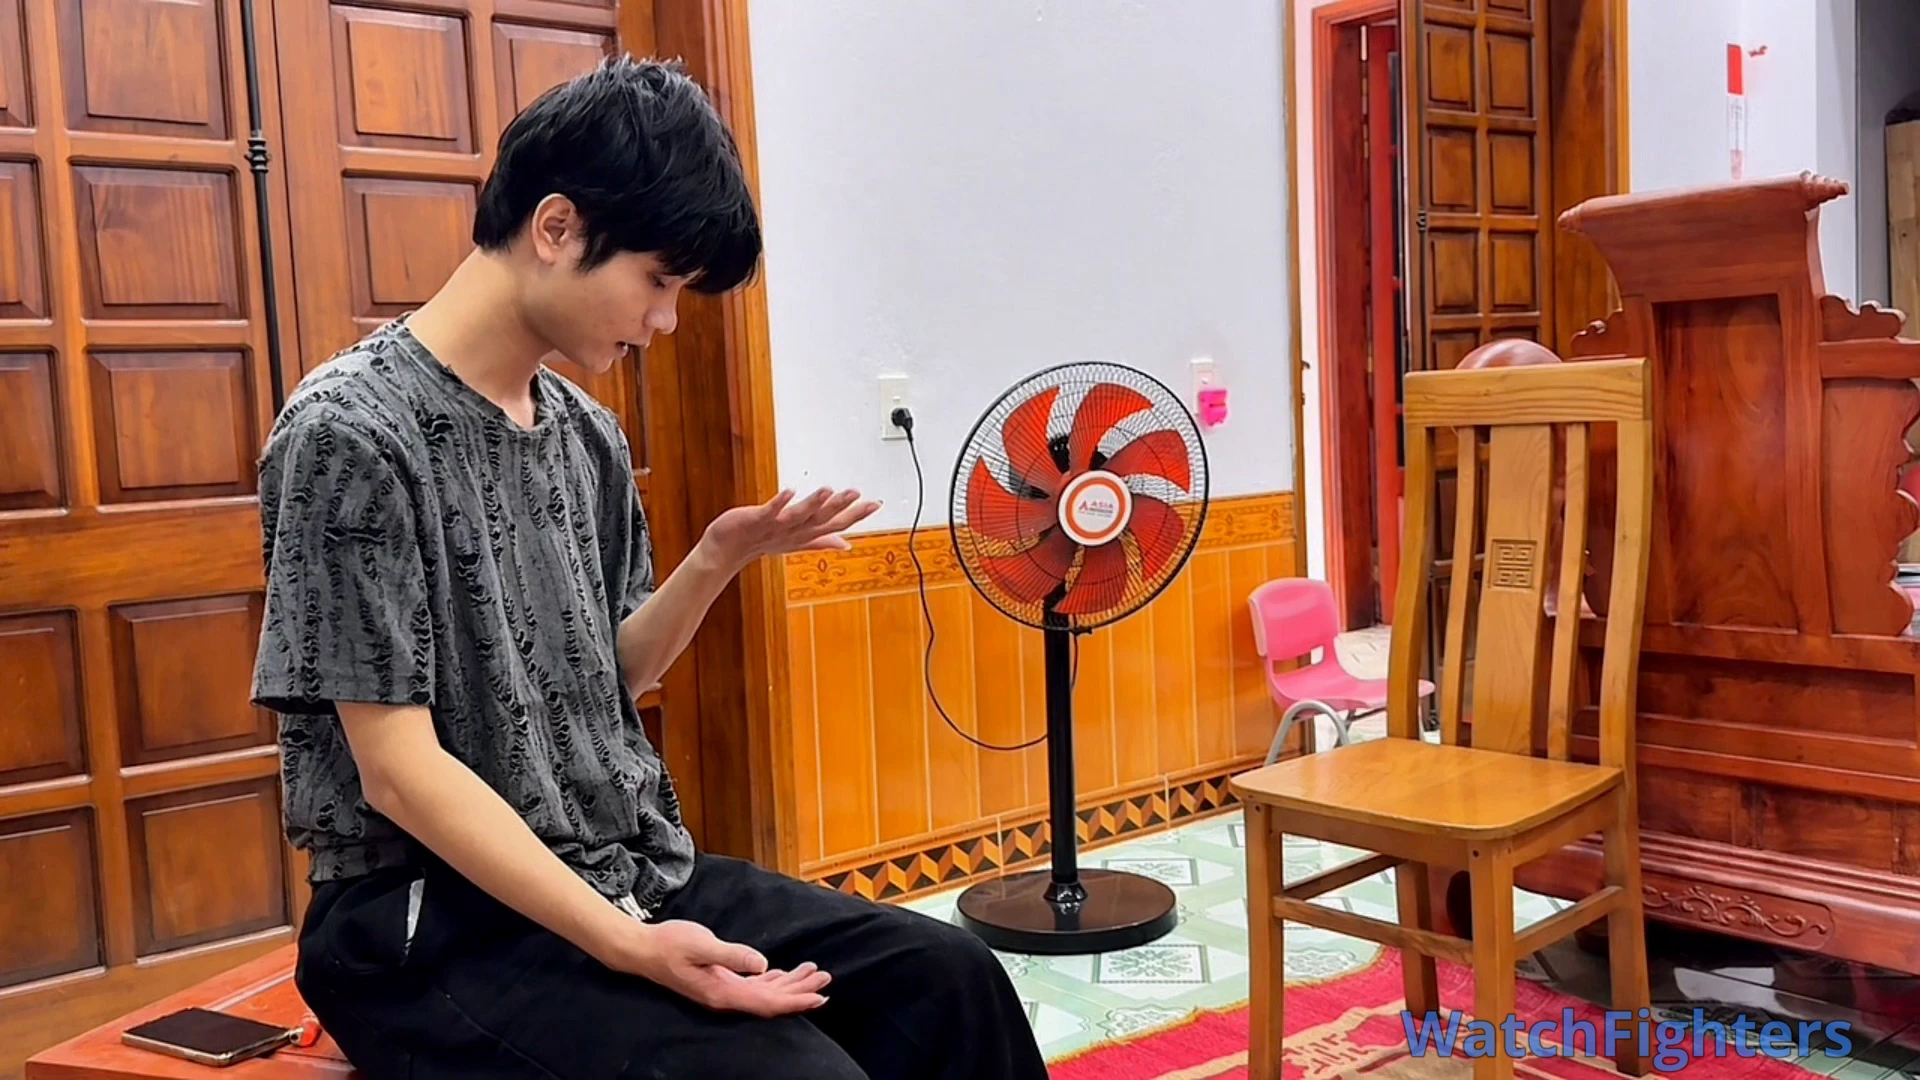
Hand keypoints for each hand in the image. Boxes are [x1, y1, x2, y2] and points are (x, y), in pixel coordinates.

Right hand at [604, 919, 831, 1016]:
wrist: (641, 949)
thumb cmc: (669, 944)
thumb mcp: (701, 944)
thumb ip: (732, 954)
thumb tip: (762, 964)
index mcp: (723, 992)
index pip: (768, 1002)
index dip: (796, 1000)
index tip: (819, 995)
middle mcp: (726, 997)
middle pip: (771, 1001)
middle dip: (801, 991)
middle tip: (826, 979)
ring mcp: (722, 990)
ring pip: (764, 993)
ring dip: (790, 983)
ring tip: (814, 972)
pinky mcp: (720, 981)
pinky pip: (753, 986)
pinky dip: (773, 980)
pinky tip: (784, 973)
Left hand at [702, 487, 880, 568]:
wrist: (726, 551)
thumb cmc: (760, 543)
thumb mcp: (796, 542)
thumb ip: (823, 541)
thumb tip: (846, 545)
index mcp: (805, 534)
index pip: (836, 525)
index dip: (856, 515)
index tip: (876, 504)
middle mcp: (794, 532)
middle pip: (821, 520)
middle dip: (839, 507)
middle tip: (857, 493)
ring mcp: (776, 526)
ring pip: (799, 515)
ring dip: (814, 503)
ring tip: (829, 490)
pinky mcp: (757, 520)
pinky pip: (770, 511)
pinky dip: (780, 503)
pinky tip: (790, 491)